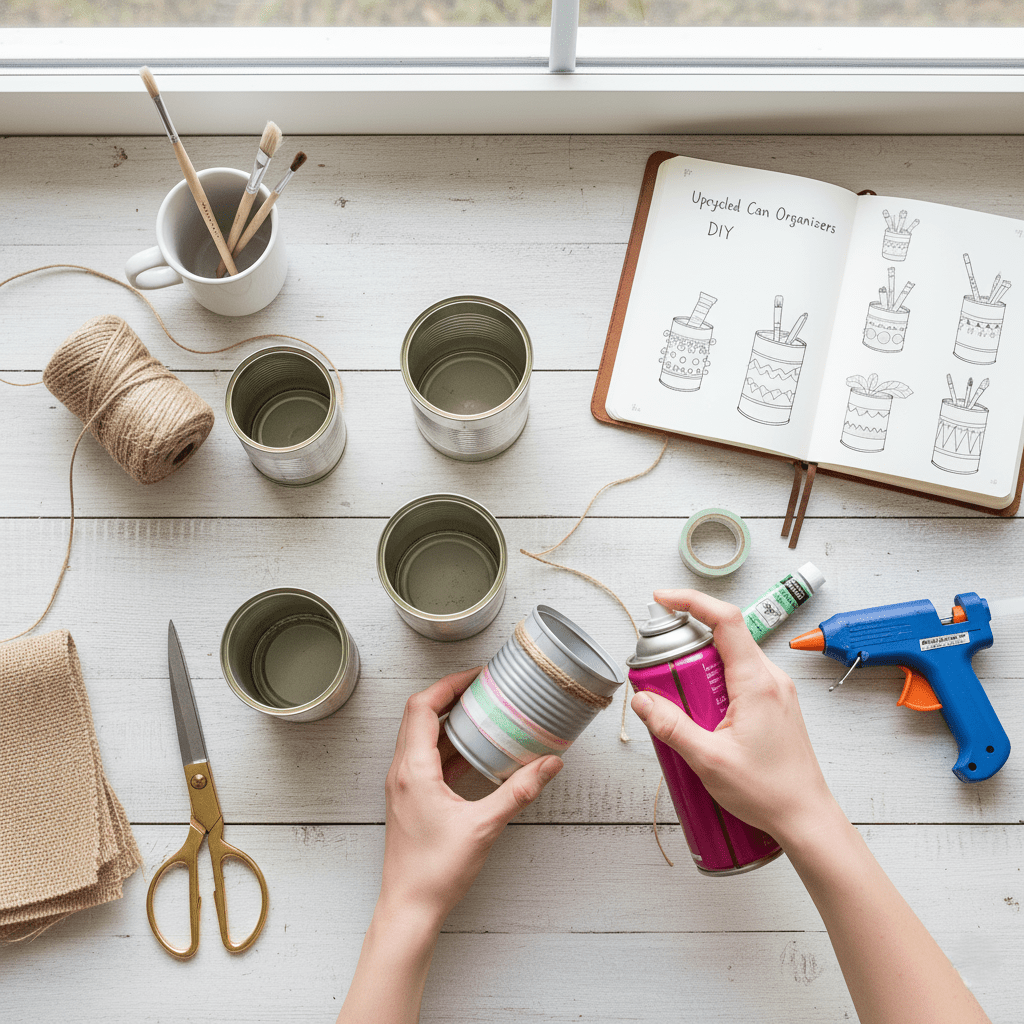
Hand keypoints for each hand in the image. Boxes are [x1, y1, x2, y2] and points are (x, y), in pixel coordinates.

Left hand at [380, 669, 563, 927]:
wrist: (410, 907)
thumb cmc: (436, 871)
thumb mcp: (485, 826)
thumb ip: (519, 791)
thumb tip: (549, 764)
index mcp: (413, 769)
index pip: (421, 707)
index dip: (448, 684)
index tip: (476, 676)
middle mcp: (402, 771)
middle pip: (418, 715)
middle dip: (449, 695)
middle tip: (481, 687)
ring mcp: (403, 786)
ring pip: (420, 736)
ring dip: (448, 720)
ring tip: (481, 712)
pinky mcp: (409, 799)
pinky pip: (425, 758)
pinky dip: (447, 746)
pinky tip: (474, 752)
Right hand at [630, 589, 836, 845]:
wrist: (806, 818)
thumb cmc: (768, 792)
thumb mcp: (708, 761)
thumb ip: (671, 727)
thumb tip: (642, 700)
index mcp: (757, 683)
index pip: (725, 620)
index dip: (691, 601)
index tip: (663, 601)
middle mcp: (771, 679)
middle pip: (723, 637)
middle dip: (686, 647)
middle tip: (660, 673)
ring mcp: (775, 690)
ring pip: (730, 658)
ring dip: (699, 669)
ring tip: (681, 703)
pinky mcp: (774, 704)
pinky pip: (738, 678)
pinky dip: (714, 685)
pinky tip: (702, 716)